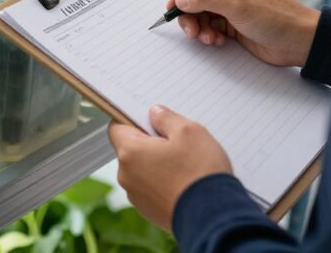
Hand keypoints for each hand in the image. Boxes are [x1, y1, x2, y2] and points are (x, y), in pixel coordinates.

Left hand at [109, 106, 231, 231]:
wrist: (214, 218)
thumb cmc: (201, 173)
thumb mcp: (189, 131)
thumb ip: (166, 118)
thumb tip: (154, 114)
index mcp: (130, 153)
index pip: (116, 127)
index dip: (132, 119)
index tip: (150, 118)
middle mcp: (127, 176)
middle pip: (131, 149)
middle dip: (150, 142)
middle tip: (176, 142)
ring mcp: (137, 197)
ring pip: (142, 170)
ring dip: (157, 164)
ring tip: (185, 164)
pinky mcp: (149, 212)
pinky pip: (151, 189)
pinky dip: (163, 183)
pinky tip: (184, 182)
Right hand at [166, 0, 319, 67]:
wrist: (300, 43)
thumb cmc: (277, 17)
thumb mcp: (238, 5)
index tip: (173, 5)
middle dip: (189, 12)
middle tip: (189, 30)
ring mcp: (230, 3)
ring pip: (199, 11)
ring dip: (198, 26)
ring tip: (207, 38)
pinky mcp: (231, 21)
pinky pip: (208, 25)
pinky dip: (208, 34)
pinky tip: (217, 41)